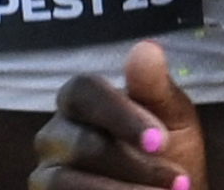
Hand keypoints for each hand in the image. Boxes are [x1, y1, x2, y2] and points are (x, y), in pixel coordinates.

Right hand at [32, 41, 206, 189]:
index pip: (83, 91)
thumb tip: (146, 48)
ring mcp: (46, 174)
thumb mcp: (172, 117)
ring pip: (65, 183)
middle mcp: (55, 135)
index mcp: (82, 100)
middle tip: (177, 181)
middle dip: (134, 165)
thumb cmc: (169, 152)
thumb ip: (155, 87)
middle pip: (80, 144)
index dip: (119, 115)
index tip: (159, 140)